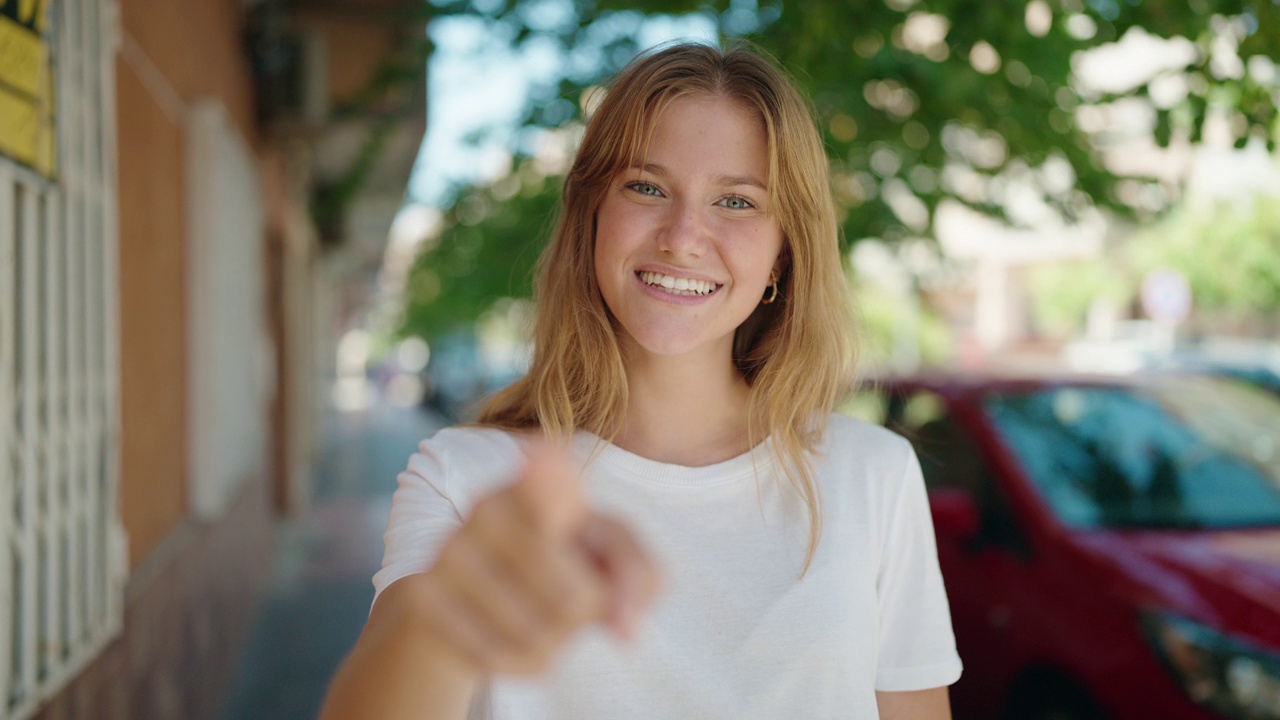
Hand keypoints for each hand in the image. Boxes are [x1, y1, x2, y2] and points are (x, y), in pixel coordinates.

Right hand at [406, 441, 661, 675]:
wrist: (470, 591)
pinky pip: (494, 655)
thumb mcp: (608, 550)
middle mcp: (487, 508)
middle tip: (576, 592)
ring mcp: (449, 551)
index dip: (548, 475)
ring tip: (537, 611)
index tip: (547, 452)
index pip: (550, 485)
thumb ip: (635, 574)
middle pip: (575, 598)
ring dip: (553, 639)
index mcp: (538, 483)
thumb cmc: (560, 560)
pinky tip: (504, 631)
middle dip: (587, 611)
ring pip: (538, 635)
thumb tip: (627, 633)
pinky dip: (515, 658)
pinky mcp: (421, 594)